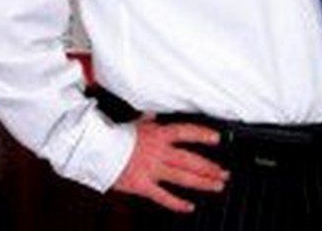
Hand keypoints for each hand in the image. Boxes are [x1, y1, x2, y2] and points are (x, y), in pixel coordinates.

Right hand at [113, 117, 228, 212]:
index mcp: (159, 134)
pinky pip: (163, 196)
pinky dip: (177, 203)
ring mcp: (151, 169)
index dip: (203, 135)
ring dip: (202, 182)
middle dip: (210, 167)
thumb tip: (153, 115)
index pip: (186, 132)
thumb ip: (149, 120)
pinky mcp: (142, 185)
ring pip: (182, 177)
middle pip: (190, 160)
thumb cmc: (116, 135)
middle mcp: (158, 151)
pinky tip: (189, 206)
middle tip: (224, 172)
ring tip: (217, 185)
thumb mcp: (136, 123)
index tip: (217, 139)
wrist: (97, 150)